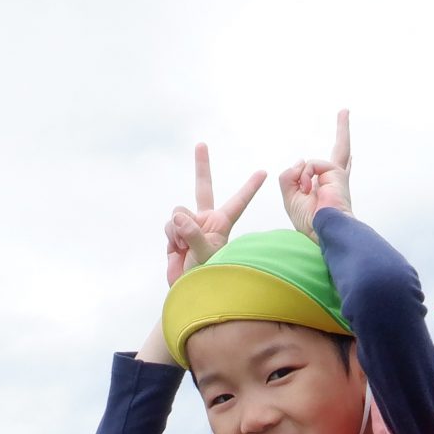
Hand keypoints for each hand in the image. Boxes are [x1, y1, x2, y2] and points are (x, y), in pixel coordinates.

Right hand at [165, 143, 265, 285]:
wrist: (188, 289)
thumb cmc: (206, 276)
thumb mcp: (205, 255)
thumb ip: (193, 234)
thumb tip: (179, 217)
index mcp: (221, 223)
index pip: (239, 201)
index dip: (250, 187)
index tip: (263, 172)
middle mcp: (206, 219)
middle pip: (203, 187)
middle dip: (201, 166)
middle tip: (201, 144)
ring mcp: (190, 224)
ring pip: (178, 212)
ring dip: (178, 231)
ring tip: (185, 248)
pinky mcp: (175, 231)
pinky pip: (170, 224)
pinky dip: (171, 236)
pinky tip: (177, 249)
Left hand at [279, 109, 351, 238]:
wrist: (323, 230)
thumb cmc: (309, 222)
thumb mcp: (290, 197)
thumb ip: (290, 176)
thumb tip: (300, 160)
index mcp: (327, 189)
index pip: (333, 173)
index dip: (342, 164)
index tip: (351, 157)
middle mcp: (335, 181)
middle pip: (341, 151)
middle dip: (342, 130)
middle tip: (344, 111)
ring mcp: (336, 175)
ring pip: (309, 164)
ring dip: (300, 180)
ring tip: (306, 194)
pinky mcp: (335, 171)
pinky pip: (307, 166)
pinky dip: (304, 177)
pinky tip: (309, 189)